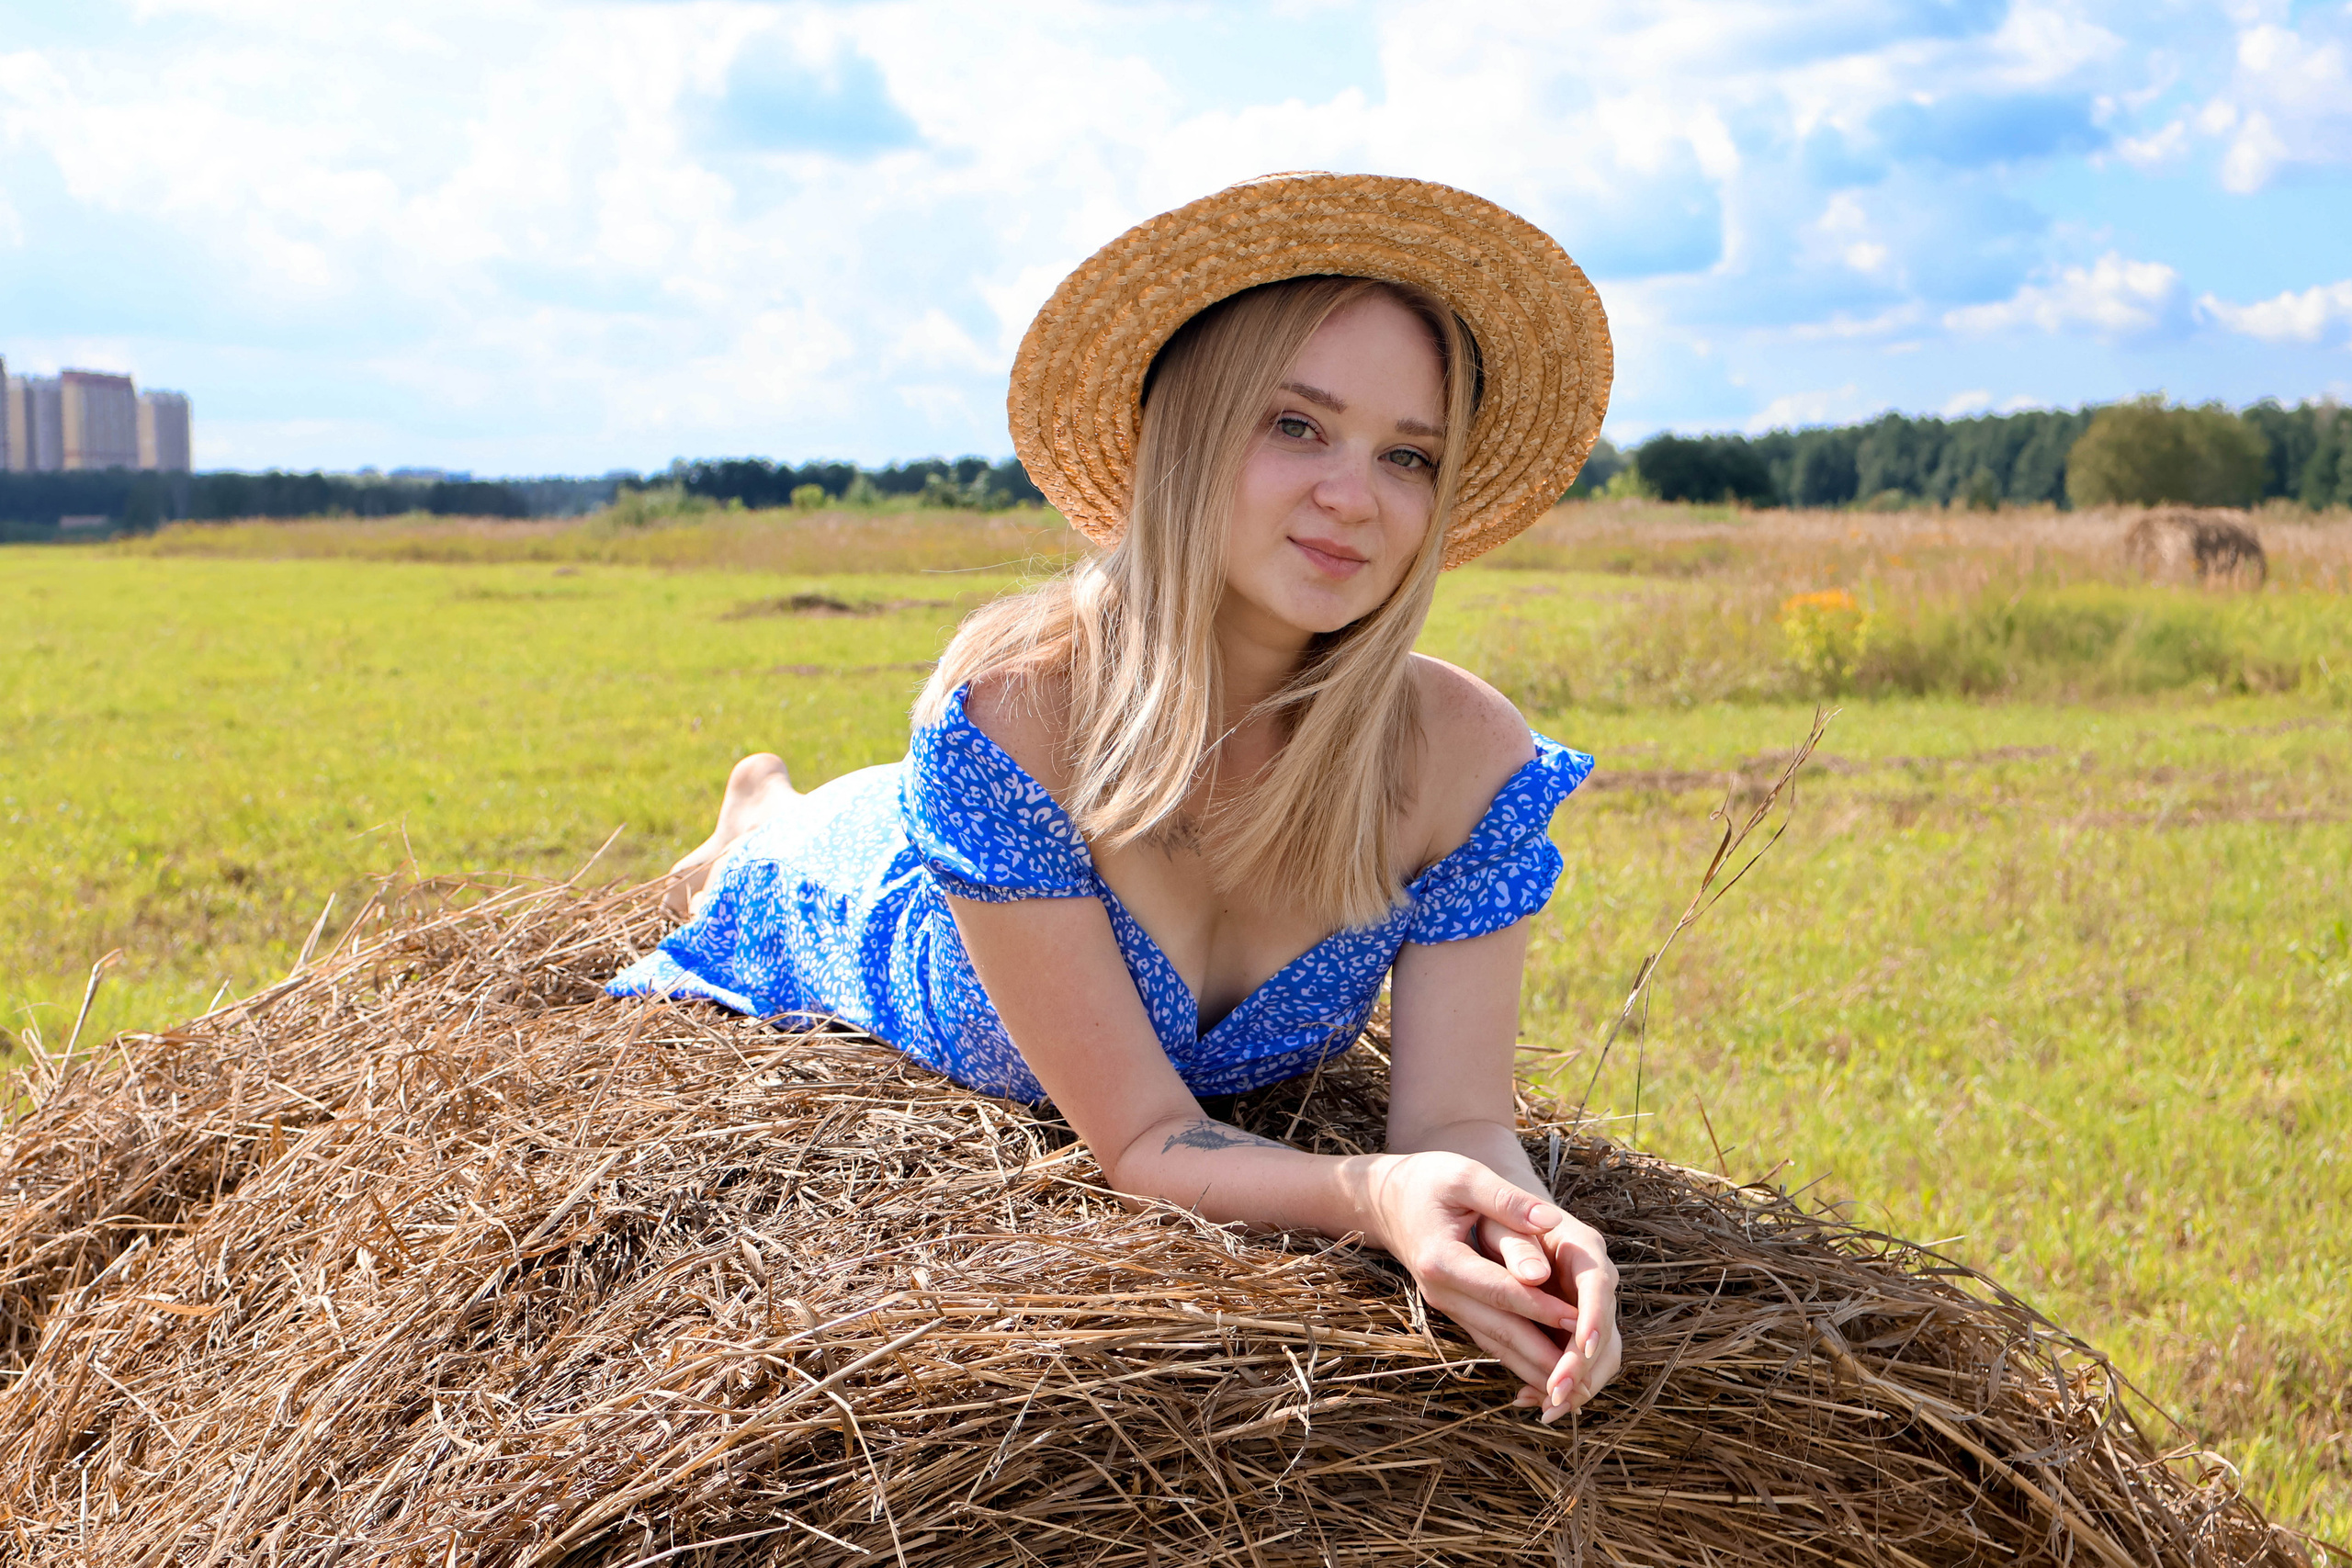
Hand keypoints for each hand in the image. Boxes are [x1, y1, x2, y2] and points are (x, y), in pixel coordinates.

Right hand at [1365, 1152, 1620, 1420]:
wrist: (1386, 1200)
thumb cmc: (1430, 1181)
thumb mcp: (1466, 1177)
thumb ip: (1506, 1201)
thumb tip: (1550, 1221)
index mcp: (1442, 1259)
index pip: (1500, 1290)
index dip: (1541, 1306)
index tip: (1579, 1320)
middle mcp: (1442, 1290)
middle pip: (1499, 1329)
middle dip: (1543, 1353)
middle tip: (1585, 1372)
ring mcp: (1446, 1304)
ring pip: (1495, 1343)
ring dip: (1534, 1367)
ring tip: (1575, 1386)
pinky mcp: (1455, 1309)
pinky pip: (1490, 1340)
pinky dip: (1518, 1359)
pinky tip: (1547, 1374)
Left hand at [1480, 1210, 1621, 1419]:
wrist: (1501, 1219)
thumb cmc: (1498, 1215)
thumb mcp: (1501, 1220)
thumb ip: (1516, 1242)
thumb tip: (1533, 1275)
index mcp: (1583, 1249)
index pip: (1597, 1286)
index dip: (1594, 1318)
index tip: (1583, 1347)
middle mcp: (1595, 1282)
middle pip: (1605, 1331)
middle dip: (1583, 1366)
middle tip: (1555, 1394)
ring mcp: (1587, 1309)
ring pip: (1599, 1356)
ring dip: (1576, 1386)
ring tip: (1544, 1408)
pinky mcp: (1572, 1329)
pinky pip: (1575, 1363)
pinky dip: (1557, 1382)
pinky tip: (1528, 1398)